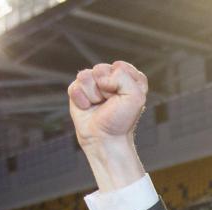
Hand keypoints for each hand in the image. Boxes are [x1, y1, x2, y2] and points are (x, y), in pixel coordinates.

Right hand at [68, 61, 147, 189]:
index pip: (121, 67)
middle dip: (106, 88)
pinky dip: (81, 99)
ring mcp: (93, 84)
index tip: (125, 99)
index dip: (122, 83)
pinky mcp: (78, 91)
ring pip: (86, 76)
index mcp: (127, 79)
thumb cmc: (121, 121)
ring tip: (98, 106)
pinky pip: (75, 85)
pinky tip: (87, 108)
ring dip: (93, 94)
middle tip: (110, 103)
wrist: (105, 139)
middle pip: (102, 69)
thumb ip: (124, 76)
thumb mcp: (135, 97)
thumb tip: (99, 76)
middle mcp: (110, 79)